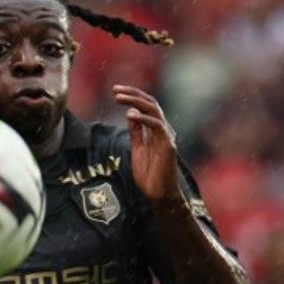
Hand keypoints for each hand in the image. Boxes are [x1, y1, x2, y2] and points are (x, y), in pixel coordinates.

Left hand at [113, 85, 179, 203]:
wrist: (158, 193)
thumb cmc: (149, 174)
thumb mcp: (138, 148)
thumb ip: (136, 132)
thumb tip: (130, 114)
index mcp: (156, 129)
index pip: (146, 106)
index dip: (132, 96)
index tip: (116, 92)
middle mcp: (163, 129)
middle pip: (150, 103)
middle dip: (132, 94)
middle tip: (115, 90)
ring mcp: (166, 135)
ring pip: (153, 110)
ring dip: (135, 101)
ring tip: (119, 98)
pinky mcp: (168, 144)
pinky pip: (156, 126)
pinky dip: (143, 118)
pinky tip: (130, 114)